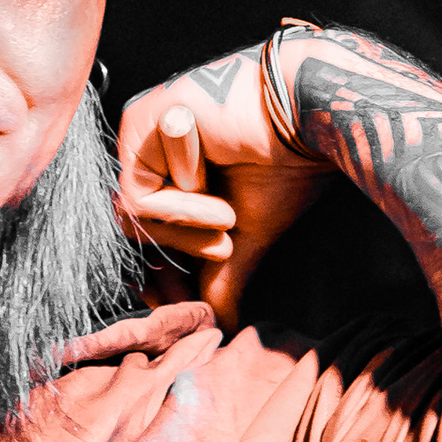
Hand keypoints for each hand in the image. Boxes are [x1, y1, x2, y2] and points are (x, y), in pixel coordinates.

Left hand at [117, 43, 331, 327]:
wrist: (308, 116)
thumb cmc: (285, 165)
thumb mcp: (244, 233)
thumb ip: (221, 276)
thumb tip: (219, 326)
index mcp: (169, 169)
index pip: (143, 230)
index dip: (162, 273)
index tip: (189, 300)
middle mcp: (149, 149)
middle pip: (134, 227)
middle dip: (180, 252)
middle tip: (224, 249)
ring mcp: (140, 134)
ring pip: (135, 215)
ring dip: (190, 225)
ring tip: (229, 211)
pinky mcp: (139, 121)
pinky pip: (141, 195)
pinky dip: (183, 208)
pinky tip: (219, 189)